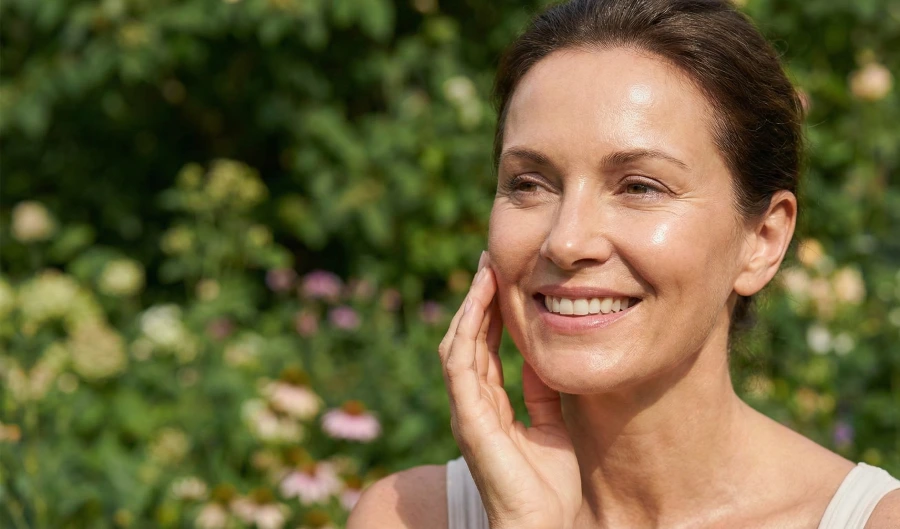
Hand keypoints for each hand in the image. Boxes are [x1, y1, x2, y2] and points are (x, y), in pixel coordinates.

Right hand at [439, 251, 581, 528]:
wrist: (543, 525)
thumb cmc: (548, 485)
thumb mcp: (551, 422)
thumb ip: (541, 390)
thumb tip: (543, 353)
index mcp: (489, 404)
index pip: (484, 346)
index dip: (490, 311)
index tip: (503, 277)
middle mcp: (471, 403)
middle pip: (467, 338)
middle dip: (477, 299)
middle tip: (490, 261)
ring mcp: (466, 410)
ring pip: (459, 344)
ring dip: (470, 306)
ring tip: (485, 272)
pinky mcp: (468, 419)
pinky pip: (461, 366)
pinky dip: (468, 332)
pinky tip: (479, 306)